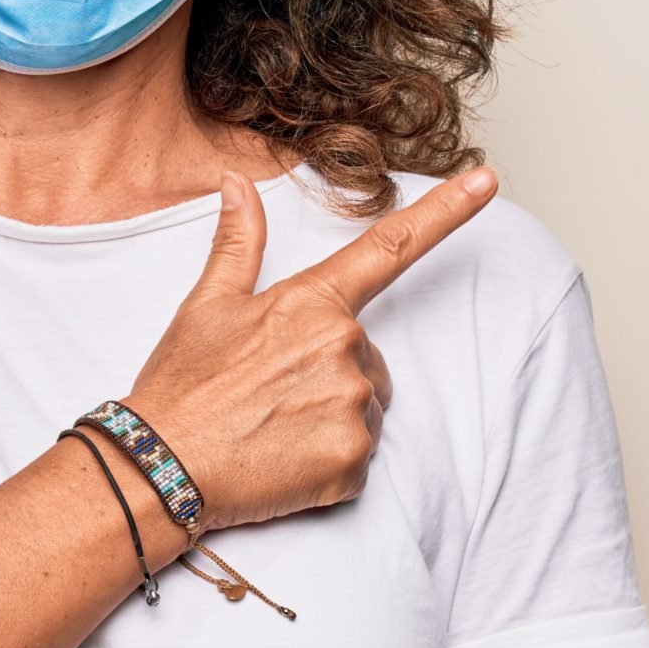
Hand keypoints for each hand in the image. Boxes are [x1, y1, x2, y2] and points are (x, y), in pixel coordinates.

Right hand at [123, 166, 498, 528]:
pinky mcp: (352, 460)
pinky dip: (329, 462)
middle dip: (331, 372)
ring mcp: (352, 405)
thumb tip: (236, 182)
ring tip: (273, 427)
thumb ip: (239, 242)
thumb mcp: (207, 305)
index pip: (391, 245)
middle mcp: (344, 346)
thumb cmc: (182, 385)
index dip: (447, 210)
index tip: (489, 179)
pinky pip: (360, 455)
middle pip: (369, 356)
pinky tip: (284, 460)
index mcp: (313, 301)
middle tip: (272, 393)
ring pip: (367, 405)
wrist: (160, 468)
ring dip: (332, 416)